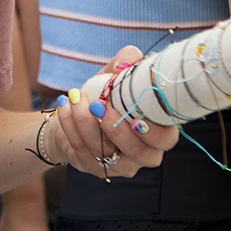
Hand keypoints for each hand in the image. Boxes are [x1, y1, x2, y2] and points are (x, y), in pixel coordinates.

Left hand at [51, 47, 178, 179]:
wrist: (76, 117)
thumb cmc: (106, 96)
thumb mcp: (115, 76)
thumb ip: (126, 62)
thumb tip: (126, 61)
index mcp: (157, 133)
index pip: (165, 139)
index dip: (154, 132)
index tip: (136, 115)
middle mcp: (143, 154)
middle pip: (138, 153)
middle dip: (116, 129)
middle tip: (98, 105)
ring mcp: (120, 166)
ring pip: (105, 152)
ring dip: (85, 123)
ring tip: (75, 97)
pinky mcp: (96, 169)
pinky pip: (82, 152)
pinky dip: (70, 126)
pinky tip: (64, 106)